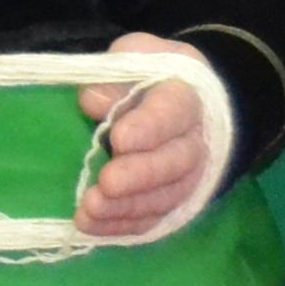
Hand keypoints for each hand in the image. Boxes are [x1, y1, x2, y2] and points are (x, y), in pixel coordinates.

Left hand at [76, 33, 212, 241]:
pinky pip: (155, 219)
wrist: (189, 98)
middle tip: (106, 183)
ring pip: (167, 197)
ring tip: (89, 212)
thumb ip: (115, 74)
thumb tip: (93, 101)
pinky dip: (124, 227)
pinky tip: (93, 229)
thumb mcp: (135, 56)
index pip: (173, 112)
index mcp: (186, 96)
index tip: (119, 138)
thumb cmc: (153, 74)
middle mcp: (195, 141)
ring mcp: (189, 175)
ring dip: (128, 208)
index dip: (149, 127)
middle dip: (140, 176)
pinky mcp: (175, 201)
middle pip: (176, 163)